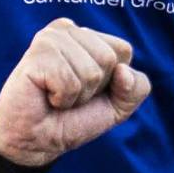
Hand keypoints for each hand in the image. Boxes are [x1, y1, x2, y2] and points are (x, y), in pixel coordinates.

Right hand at [0, 19, 151, 167]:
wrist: (36, 143)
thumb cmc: (73, 120)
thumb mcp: (118, 106)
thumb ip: (137, 87)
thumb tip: (123, 71)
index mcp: (87, 35)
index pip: (123, 50)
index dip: (112, 81)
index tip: (87, 90)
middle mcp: (67, 29)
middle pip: (109, 59)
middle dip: (94, 88)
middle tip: (68, 95)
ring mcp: (51, 39)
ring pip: (91, 71)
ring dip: (77, 95)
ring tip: (56, 97)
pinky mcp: (37, 54)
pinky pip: (70, 82)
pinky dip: (62, 99)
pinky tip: (46, 96)